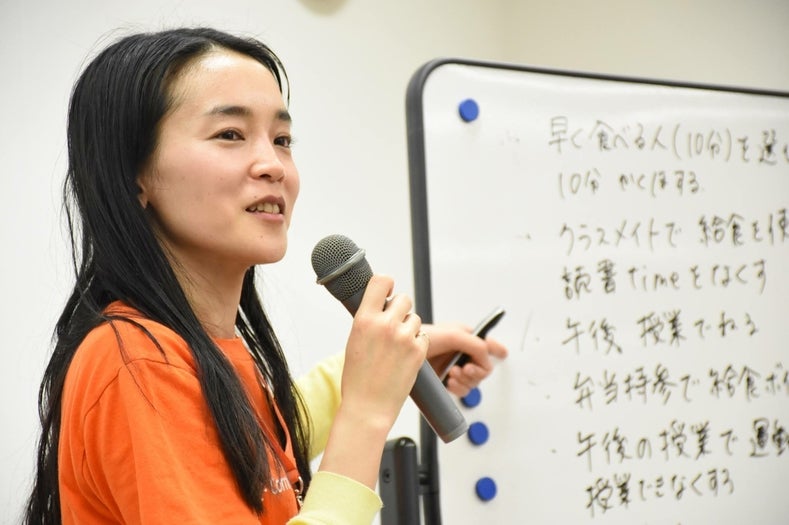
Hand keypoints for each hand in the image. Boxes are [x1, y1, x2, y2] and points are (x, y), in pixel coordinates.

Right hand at [319, 275, 429, 488]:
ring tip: (397, 347)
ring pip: (415, 318)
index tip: (387, 293)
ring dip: (410, 328)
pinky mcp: (418, 351)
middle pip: (404, 298)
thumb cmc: (357, 378)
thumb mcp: (355, 341)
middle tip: (394, 325)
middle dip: (401, 309)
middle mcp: (385, 325)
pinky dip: (417, 344)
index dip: (387, 285)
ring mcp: (404, 338)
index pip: (381, 281)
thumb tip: (382, 306)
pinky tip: (405, 357)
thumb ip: (369, 321)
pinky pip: (423, 336)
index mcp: (364, 319)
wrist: (367, 407)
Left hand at [424, 323, 507, 396]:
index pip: (487, 343)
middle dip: (477, 370)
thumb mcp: (452, 336)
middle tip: (465, 368)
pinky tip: (450, 383)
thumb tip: (486, 359)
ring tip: (453, 374)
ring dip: (466, 380)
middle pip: (484, 367)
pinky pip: (462, 390)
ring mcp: (454, 367)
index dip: (497, 349)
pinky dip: (459, 388)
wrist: (398, 353)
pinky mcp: (445, 381)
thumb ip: (475, 345)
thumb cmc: (419, 336)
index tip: (501, 353)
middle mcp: (461, 352)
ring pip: (474, 381)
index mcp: (465, 337)